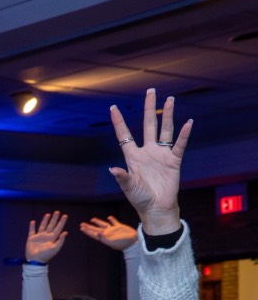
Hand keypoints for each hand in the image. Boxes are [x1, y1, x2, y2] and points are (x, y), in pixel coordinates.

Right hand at [25, 211, 67, 263]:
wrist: (35, 260)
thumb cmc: (46, 255)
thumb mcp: (55, 248)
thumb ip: (60, 241)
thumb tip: (65, 232)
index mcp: (52, 238)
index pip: (58, 228)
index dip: (62, 222)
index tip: (65, 215)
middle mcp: (46, 236)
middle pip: (51, 225)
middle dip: (54, 219)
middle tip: (57, 212)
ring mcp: (39, 237)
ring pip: (43, 226)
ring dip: (45, 220)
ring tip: (48, 214)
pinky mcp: (31, 238)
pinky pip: (32, 231)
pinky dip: (32, 226)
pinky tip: (33, 221)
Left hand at [78, 216, 136, 250]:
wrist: (134, 242)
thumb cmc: (123, 243)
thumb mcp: (113, 242)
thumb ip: (105, 238)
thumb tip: (98, 234)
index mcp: (104, 237)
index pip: (93, 234)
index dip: (87, 231)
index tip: (81, 228)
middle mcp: (107, 233)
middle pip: (96, 229)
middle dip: (89, 227)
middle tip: (82, 224)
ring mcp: (113, 230)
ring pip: (103, 225)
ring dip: (97, 222)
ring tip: (92, 219)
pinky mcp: (119, 227)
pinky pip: (114, 222)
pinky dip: (111, 219)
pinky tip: (109, 217)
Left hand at [109, 89, 191, 234]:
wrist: (156, 208)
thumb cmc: (139, 199)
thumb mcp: (128, 187)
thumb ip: (122, 177)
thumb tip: (113, 169)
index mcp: (132, 157)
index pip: (124, 135)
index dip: (119, 122)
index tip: (112, 107)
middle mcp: (147, 151)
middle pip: (148, 125)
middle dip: (149, 108)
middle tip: (151, 91)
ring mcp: (161, 154)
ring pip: (165, 130)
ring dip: (168, 115)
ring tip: (170, 100)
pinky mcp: (173, 161)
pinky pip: (179, 145)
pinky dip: (183, 135)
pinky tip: (188, 123)